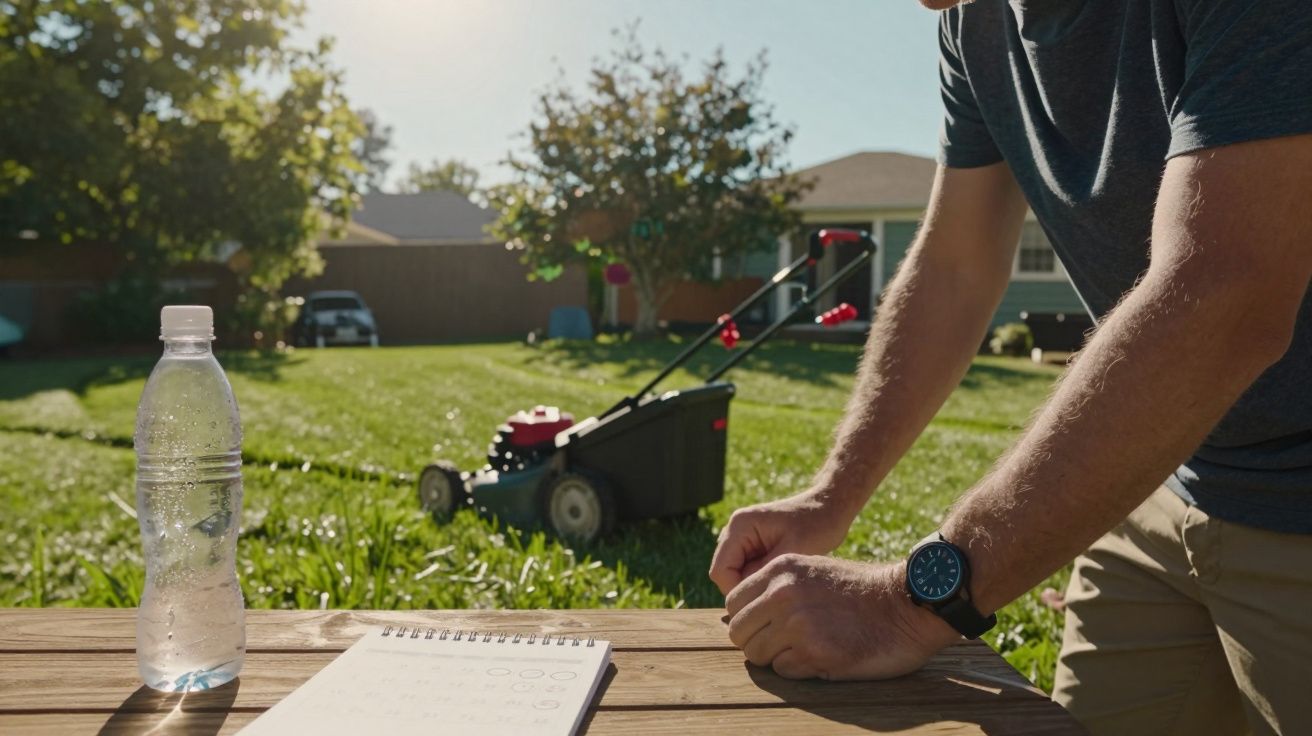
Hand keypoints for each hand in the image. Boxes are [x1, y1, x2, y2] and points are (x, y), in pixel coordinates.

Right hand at [708, 490, 854, 594]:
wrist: (830, 507)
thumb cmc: (817, 525)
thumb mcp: (793, 551)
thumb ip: (763, 572)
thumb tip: (744, 596)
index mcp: (739, 526)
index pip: (720, 572)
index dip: (738, 592)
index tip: (767, 600)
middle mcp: (734, 531)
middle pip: (725, 575)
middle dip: (748, 588)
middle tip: (779, 593)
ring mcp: (743, 539)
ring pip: (737, 576)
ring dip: (757, 584)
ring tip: (784, 583)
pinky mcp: (753, 547)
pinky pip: (748, 572)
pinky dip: (763, 580)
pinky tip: (784, 579)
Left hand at [725, 554, 958, 679]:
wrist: (906, 604)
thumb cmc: (862, 591)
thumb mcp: (814, 570)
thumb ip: (779, 585)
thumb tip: (747, 612)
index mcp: (781, 569)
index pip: (733, 602)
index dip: (747, 619)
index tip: (765, 626)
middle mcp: (783, 594)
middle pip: (738, 632)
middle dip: (756, 642)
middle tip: (782, 644)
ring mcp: (797, 624)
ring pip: (757, 655)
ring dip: (777, 657)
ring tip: (805, 649)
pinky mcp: (815, 653)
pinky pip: (783, 671)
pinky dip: (798, 669)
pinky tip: (822, 656)